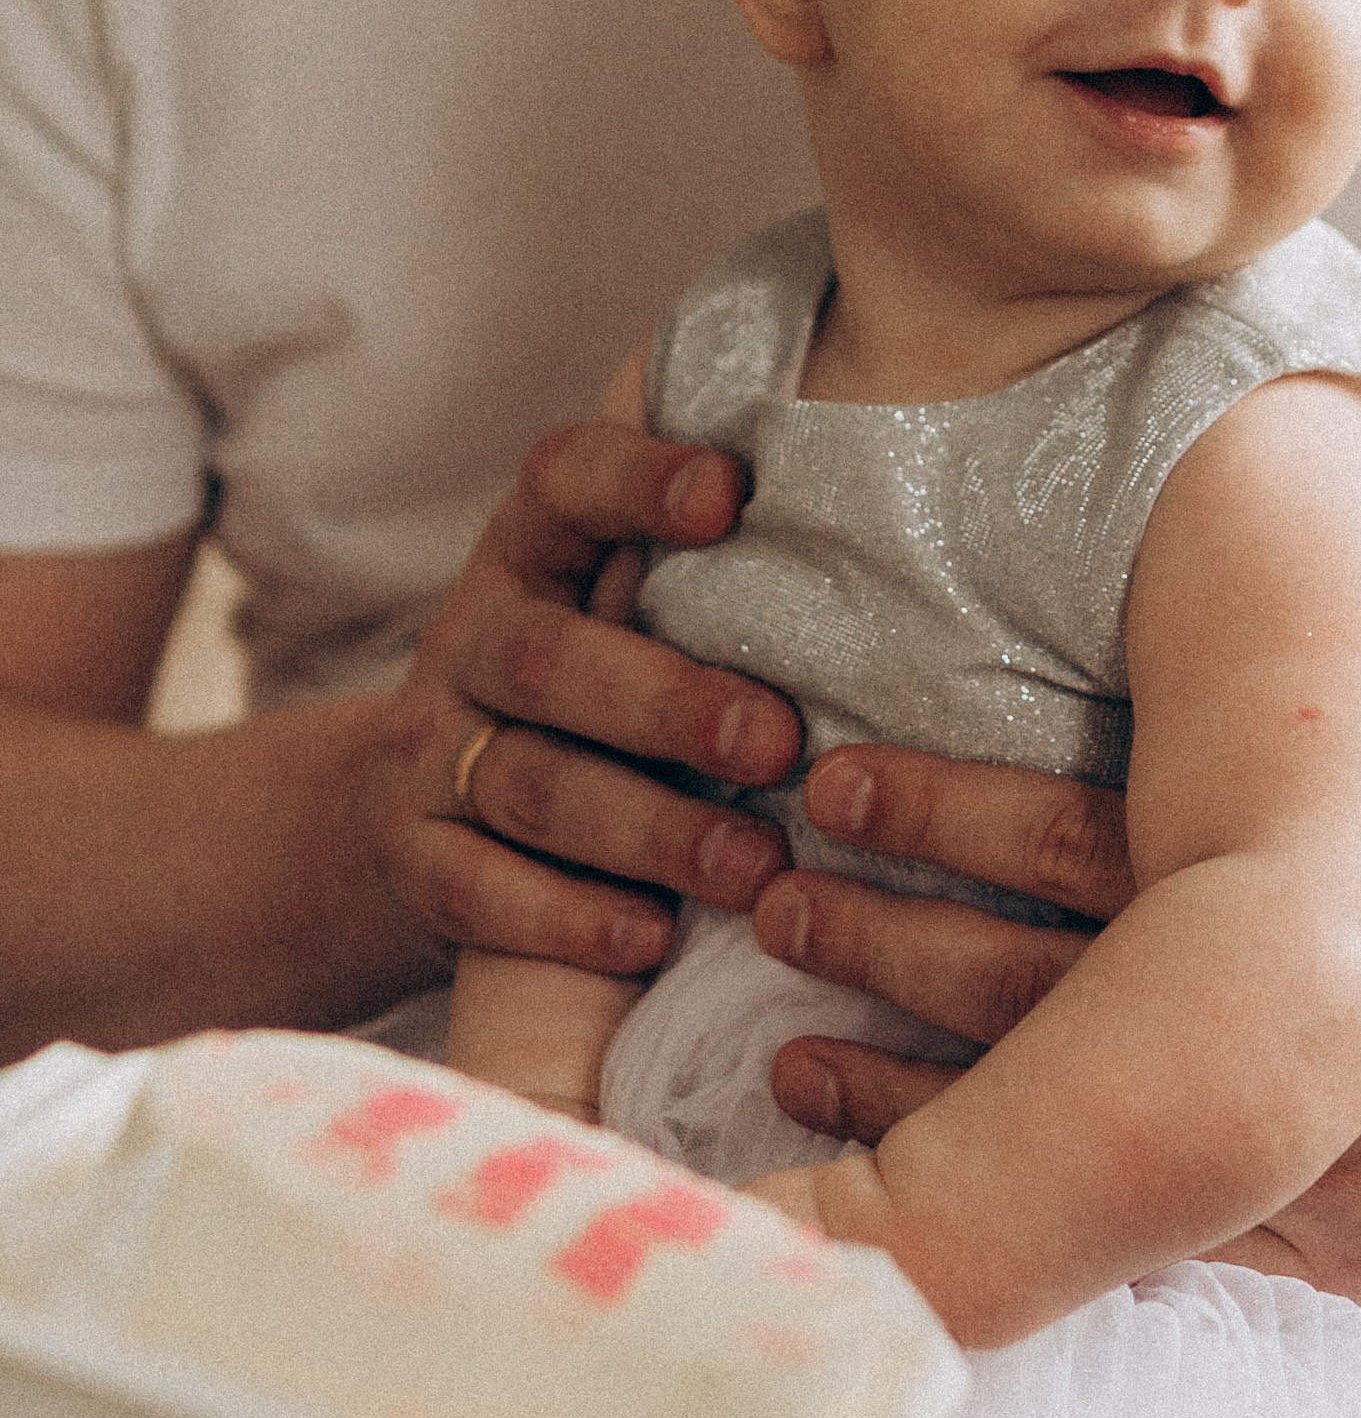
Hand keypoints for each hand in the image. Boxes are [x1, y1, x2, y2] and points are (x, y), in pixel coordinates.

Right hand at [362, 417, 805, 982]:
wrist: (420, 810)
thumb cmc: (595, 693)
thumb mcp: (628, 613)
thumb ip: (715, 576)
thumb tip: (890, 532)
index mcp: (531, 553)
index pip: (563, 482)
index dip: (637, 480)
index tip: (730, 495)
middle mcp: (470, 641)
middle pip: (548, 659)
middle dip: (668, 702)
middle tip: (778, 742)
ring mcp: (431, 755)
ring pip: (533, 787)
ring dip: (652, 831)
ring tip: (756, 867)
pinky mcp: (413, 861)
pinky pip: (477, 892)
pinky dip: (566, 919)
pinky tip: (651, 937)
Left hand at [768, 674, 1360, 1304]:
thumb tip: (1291, 558)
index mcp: (1349, 874)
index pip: (1109, 841)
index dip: (955, 810)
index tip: (835, 776)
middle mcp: (1329, 1021)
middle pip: (1062, 983)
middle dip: (895, 943)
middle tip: (762, 895)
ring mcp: (1338, 1158)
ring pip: (1089, 1126)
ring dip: (924, 1096)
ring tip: (779, 1061)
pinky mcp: (1351, 1255)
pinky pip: (1164, 1237)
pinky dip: (1038, 1209)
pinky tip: (938, 1194)